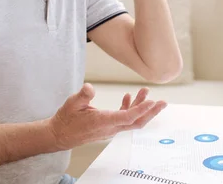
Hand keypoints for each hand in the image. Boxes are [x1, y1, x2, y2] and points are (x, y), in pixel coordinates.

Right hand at [49, 83, 165, 150]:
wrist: (59, 135)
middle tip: (163, 103)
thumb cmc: (65, 120)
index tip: (152, 101)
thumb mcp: (72, 104)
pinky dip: (130, 108)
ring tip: (145, 91)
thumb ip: (83, 95)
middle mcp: (110, 127)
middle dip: (151, 112)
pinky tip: (129, 97)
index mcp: (103, 122)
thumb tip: (90, 87)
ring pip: (131, 119)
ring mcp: (110, 128)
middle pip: (136, 122)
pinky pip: (124, 118)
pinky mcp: (108, 126)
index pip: (127, 117)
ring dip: (141, 106)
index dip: (141, 109)